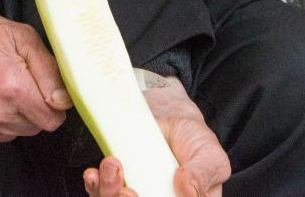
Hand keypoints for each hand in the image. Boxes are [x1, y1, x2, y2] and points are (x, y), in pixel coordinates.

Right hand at [0, 12, 72, 148]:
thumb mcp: (23, 37)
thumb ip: (50, 71)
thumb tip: (64, 102)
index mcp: (13, 88)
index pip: (52, 120)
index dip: (51, 105)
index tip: (42, 93)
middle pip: (31, 128)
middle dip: (30, 110)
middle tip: (14, 86)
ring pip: (9, 135)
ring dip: (8, 118)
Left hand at [82, 83, 229, 196]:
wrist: (172, 117)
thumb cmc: (195, 140)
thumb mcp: (210, 156)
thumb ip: (201, 176)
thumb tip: (187, 192)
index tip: (141, 196)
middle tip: (127, 191)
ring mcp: (136, 196)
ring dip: (108, 192)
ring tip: (113, 166)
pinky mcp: (117, 183)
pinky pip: (99, 192)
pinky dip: (94, 185)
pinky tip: (94, 174)